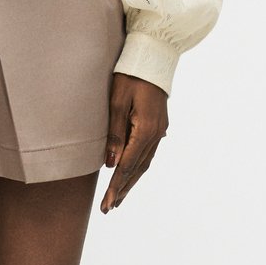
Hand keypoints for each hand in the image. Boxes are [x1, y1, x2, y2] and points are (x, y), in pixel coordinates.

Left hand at [100, 72, 167, 212]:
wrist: (152, 56)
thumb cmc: (130, 75)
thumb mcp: (117, 101)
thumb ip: (115, 133)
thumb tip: (111, 163)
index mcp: (146, 130)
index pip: (128, 166)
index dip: (115, 186)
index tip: (105, 204)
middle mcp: (156, 135)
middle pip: (137, 169)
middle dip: (122, 189)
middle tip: (108, 208)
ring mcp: (159, 131)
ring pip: (144, 163)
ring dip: (131, 181)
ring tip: (118, 197)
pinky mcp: (159, 125)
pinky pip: (147, 153)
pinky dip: (138, 166)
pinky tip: (132, 173)